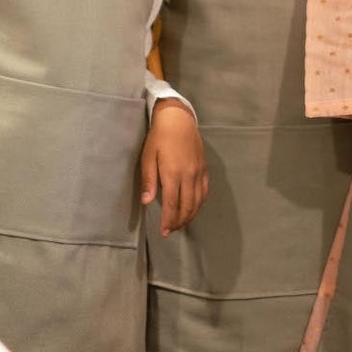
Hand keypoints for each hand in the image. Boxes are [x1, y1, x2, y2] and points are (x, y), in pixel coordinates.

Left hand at [140, 99, 207, 235]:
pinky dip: (200, 204)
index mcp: (173, 174)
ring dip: (190, 215)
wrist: (178, 119)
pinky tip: (194, 208)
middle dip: (179, 221)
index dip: (169, 220)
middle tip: (171, 231)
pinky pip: (204, 191)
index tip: (164, 232)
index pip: (172, 204)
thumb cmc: (159, 137)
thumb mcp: (148, 157)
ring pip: (198, 201)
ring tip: (181, 224)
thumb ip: (149, 180)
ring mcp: (198, 173)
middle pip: (187, 206)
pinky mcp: (204, 169)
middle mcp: (188, 176)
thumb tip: (147, 202)